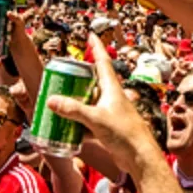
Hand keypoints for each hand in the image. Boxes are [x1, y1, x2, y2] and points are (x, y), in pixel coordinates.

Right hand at [45, 34, 158, 166]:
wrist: (141, 158)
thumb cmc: (125, 134)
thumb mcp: (96, 119)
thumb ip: (74, 110)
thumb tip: (51, 100)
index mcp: (112, 89)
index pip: (103, 61)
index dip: (96, 47)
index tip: (91, 34)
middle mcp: (112, 98)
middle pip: (92, 82)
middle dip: (76, 80)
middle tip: (60, 77)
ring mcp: (111, 113)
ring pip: (89, 103)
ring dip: (75, 103)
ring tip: (58, 103)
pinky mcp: (109, 128)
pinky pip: (89, 121)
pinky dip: (78, 123)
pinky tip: (66, 128)